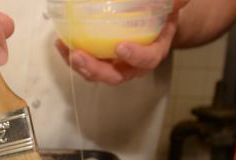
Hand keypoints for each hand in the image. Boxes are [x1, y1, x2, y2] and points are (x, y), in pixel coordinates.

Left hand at [54, 0, 189, 84]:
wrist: (153, 22)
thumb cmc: (161, 15)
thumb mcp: (170, 7)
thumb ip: (174, 2)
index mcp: (154, 51)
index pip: (148, 60)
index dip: (136, 57)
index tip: (122, 48)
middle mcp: (134, 64)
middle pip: (116, 76)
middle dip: (96, 70)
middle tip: (80, 55)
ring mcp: (116, 65)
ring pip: (97, 74)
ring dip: (80, 66)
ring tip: (67, 50)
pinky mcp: (101, 61)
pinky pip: (86, 64)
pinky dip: (71, 56)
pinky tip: (61, 43)